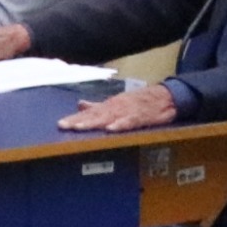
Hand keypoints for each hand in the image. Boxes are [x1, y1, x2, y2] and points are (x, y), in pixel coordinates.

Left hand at [58, 78, 179, 132]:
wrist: (166, 97)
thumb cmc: (140, 101)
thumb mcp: (117, 102)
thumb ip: (98, 105)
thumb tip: (79, 104)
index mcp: (109, 105)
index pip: (89, 113)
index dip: (74, 118)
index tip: (60, 124)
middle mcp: (116, 107)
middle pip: (94, 115)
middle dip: (79, 121)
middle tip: (63, 126)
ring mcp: (128, 111)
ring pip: (108, 117)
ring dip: (94, 122)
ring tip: (80, 128)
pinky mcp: (141, 116)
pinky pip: (130, 121)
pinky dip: (120, 124)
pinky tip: (111, 129)